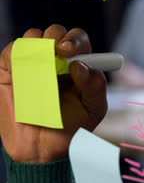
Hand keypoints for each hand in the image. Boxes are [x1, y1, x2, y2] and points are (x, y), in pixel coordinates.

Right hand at [0, 25, 107, 162]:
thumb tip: (80, 65)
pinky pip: (11, 52)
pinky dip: (17, 56)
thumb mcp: (93, 109)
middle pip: (55, 32)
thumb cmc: (72, 127)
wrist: (43, 149)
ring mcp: (32, 63)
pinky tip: (24, 73)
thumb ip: (95, 86)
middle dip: (56, 37)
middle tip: (57, 52)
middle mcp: (56, 60)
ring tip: (42, 69)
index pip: (78, 40)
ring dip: (37, 47)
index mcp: (78, 65)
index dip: (75, 39)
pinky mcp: (10, 71)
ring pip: (32, 37)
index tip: (70, 51)